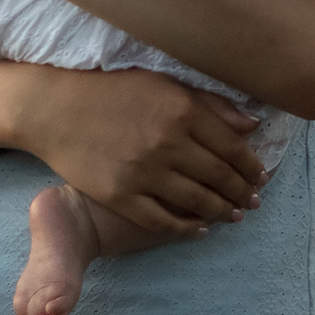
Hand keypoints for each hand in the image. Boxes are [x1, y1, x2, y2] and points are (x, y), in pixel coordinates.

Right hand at [13, 67, 267, 236]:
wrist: (54, 108)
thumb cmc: (111, 91)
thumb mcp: (162, 84)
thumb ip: (209, 104)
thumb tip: (251, 125)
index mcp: (181, 111)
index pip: (231, 147)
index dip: (251, 166)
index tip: (261, 176)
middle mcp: (167, 143)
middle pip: (220, 177)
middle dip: (243, 193)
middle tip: (254, 201)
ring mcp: (143, 173)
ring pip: (198, 202)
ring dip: (223, 212)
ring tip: (236, 216)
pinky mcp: (121, 196)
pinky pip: (163, 221)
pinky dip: (187, 229)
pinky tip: (201, 230)